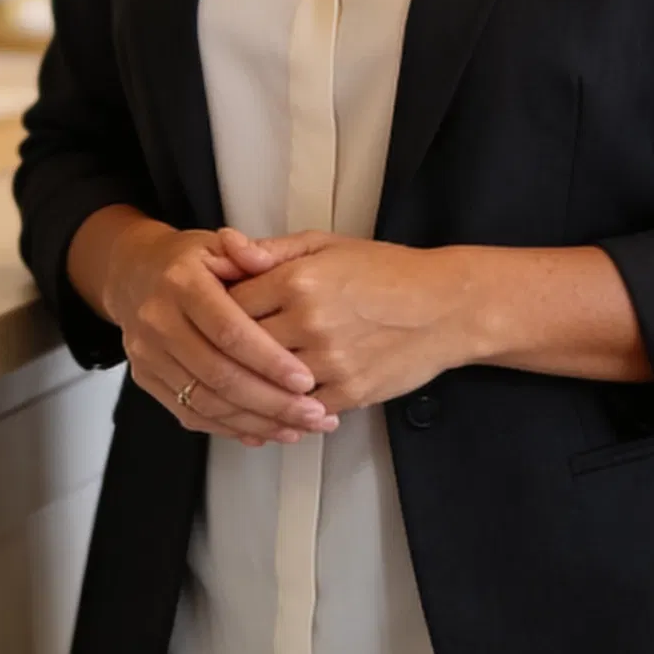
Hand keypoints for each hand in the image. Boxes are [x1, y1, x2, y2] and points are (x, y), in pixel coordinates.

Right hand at [81, 213, 337, 446]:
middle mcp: (158, 320)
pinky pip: (191, 414)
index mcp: (180, 283)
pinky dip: (231, 429)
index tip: (305, 380)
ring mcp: (149, 354)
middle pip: (219, 375)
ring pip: (207, 402)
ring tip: (298, 427)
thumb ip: (247, 252)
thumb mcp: (216, 245)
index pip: (229, 331)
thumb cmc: (185, 262)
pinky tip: (264, 431)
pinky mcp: (146, 379)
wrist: (134, 275)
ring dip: (256, 422)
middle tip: (312, 413)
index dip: (268, 360)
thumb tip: (261, 256)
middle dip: (271, 401)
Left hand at [221, 227, 470, 414]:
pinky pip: (301, 409)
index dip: (215, 311)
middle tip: (212, 353)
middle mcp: (309, 321)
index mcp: (298, 279)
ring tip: (236, 383)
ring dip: (250, 386)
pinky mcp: (349, 392)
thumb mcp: (325, 245)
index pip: (230, 303)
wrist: (444, 307)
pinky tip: (275, 404)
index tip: (209, 316)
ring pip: (267, 383)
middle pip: (242, 347)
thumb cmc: (383, 271)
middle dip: (224, 352)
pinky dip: (284, 409)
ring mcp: (330, 361)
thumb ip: (270, 250)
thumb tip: (224, 244)